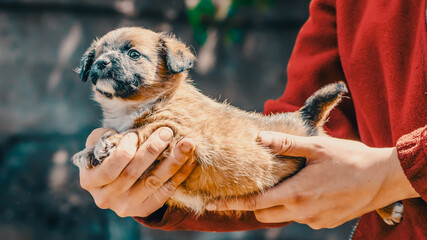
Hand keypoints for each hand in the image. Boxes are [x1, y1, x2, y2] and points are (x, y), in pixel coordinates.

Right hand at [78, 127, 196, 217]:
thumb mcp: (98, 147)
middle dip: (152, 150)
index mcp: (90, 181)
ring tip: (186, 144)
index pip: (110, 167)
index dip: (125, 149)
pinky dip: (180, 174)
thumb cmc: (107, 157)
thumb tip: (117, 133)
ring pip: (154, 182)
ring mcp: (126, 206)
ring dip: (173, 161)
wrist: (116, 184)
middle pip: (134, 173)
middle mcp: (107, 198)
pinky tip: (190, 159)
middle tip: (167, 132)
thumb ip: (102, 138)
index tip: (135, 133)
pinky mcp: (145, 209)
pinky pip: (166, 190)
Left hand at [207, 131, 418, 228]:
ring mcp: (314, 220)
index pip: (255, 203)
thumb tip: (259, 138)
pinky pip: (301, 217)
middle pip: (265, 213)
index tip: (213, 204)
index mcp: (296, 193)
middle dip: (253, 204)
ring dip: (276, 203)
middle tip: (250, 189)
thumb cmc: (350, 159)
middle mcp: (302, 211)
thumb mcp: (317, 146)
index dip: (232, 203)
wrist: (383, 179)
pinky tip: (306, 190)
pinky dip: (295, 206)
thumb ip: (286, 144)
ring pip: (283, 216)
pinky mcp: (325, 223)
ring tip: (283, 184)